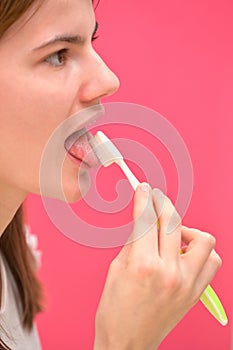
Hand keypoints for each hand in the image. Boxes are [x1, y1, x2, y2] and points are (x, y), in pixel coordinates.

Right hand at [93, 183, 221, 349]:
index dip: (143, 198)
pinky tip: (185, 254)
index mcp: (143, 264)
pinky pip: (211, 262)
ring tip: (173, 236)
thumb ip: (134, 241)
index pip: (146, 219)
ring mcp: (186, 283)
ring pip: (202, 239)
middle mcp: (169, 271)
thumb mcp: (117, 268)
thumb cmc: (115, 310)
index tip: (143, 189)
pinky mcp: (196, 293)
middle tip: (155, 200)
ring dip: (187, 230)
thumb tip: (144, 221)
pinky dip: (200, 251)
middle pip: (172, 221)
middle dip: (161, 204)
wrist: (127, 343)